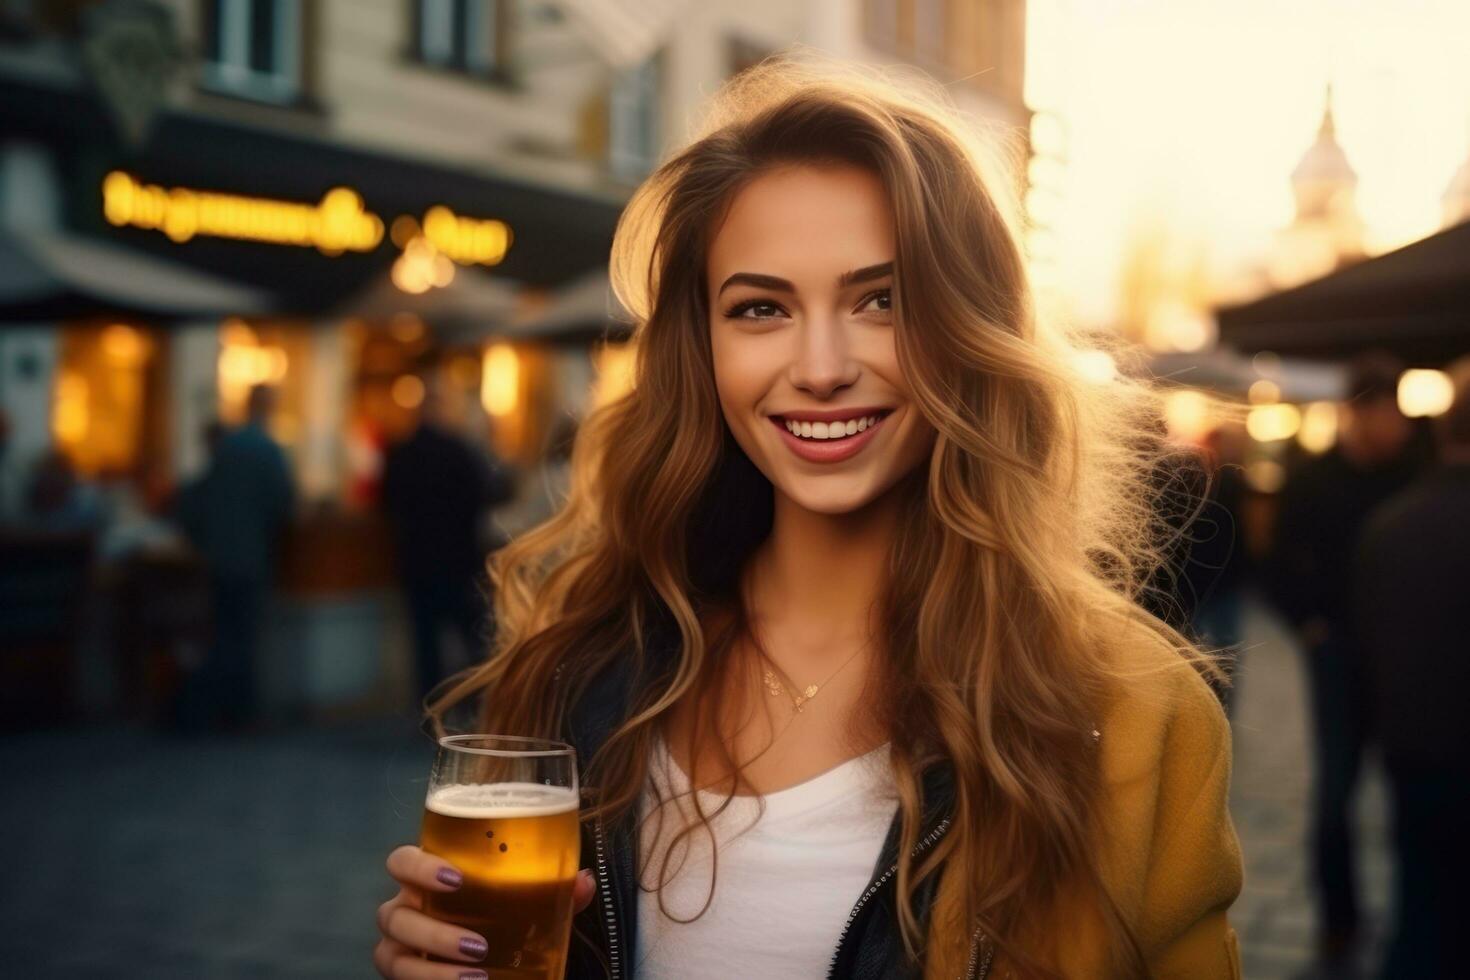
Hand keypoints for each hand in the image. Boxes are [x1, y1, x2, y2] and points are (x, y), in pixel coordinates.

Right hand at [373, 844, 596, 977]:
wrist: (490, 957)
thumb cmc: (498, 913)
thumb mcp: (526, 902)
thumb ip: (552, 889)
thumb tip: (583, 881)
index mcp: (427, 879)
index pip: (401, 861)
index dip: (419, 867)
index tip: (456, 880)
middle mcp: (405, 909)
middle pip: (392, 916)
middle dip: (434, 934)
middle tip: (479, 946)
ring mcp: (399, 947)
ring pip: (393, 958)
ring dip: (433, 971)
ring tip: (476, 978)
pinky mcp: (403, 975)